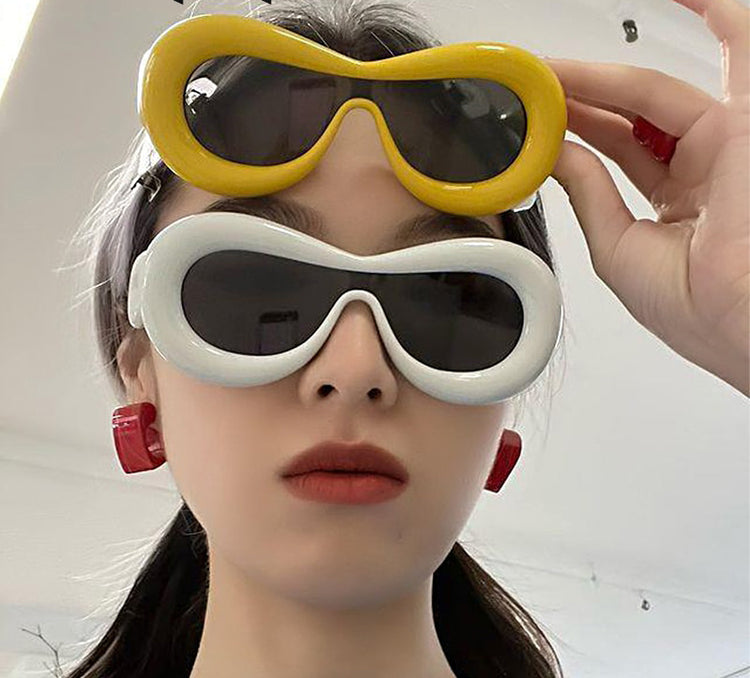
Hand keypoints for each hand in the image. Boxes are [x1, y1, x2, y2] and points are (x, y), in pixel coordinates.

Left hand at [544, 0, 748, 396]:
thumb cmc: (698, 308)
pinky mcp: (745, 124)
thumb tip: (556, 156)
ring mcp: (726, 141)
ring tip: (552, 67)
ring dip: (602, 73)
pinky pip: (737, 49)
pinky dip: (714, 16)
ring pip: (655, 88)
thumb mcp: (618, 247)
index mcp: (676, 199)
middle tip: (530, 85)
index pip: (616, 147)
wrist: (739, 323)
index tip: (534, 114)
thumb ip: (590, 194)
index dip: (574, 126)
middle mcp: (702, 166)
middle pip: (628, 114)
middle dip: (576, 97)